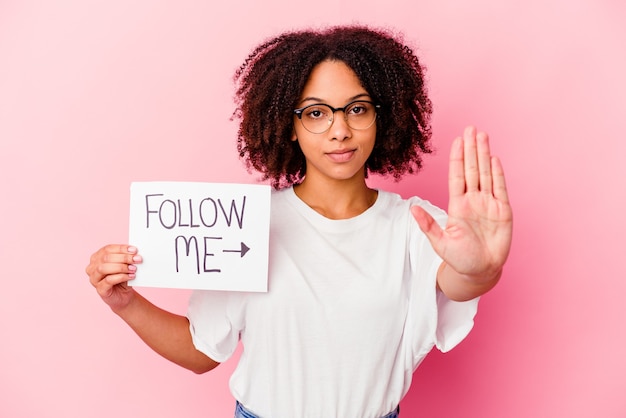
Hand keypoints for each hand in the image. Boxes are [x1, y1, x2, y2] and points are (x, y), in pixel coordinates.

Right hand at [86, 244, 142, 310]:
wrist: (124, 295)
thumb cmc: (123, 278)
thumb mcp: (125, 265)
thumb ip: (126, 258)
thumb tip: (134, 252)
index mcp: (97, 257)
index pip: (107, 249)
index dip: (121, 248)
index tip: (134, 250)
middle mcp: (92, 267)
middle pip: (106, 258)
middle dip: (124, 257)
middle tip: (138, 259)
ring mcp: (94, 279)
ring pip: (103, 268)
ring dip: (121, 267)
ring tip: (134, 269)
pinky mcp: (99, 289)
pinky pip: (108, 280)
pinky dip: (121, 277)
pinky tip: (131, 276)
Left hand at [411, 126, 512, 282]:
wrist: (480, 271)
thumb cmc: (459, 258)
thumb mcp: (440, 243)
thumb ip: (428, 225)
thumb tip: (411, 209)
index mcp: (457, 205)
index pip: (457, 176)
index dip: (457, 158)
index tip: (457, 140)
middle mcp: (473, 200)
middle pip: (472, 169)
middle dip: (471, 149)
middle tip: (471, 128)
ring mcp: (488, 204)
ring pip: (486, 174)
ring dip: (485, 155)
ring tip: (483, 136)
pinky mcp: (502, 211)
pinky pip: (500, 189)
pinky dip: (498, 174)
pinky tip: (495, 159)